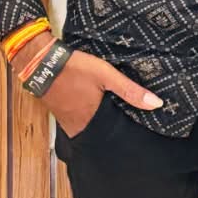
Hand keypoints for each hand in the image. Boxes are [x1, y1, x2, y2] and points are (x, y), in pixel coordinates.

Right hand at [42, 47, 163, 137]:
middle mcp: (78, 127)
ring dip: (98, 124)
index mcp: (91, 121)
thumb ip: (130, 90)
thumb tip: (156, 104)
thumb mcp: (106, 75)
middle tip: (124, 125)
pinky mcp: (60, 114)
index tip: (136, 132)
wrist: (41, 62)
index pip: (113, 135)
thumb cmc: (74, 68)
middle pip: (100, 135)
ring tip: (110, 118)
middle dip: (111, 131)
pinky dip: (86, 118)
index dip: (124, 134)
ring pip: (88, 129)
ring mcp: (66, 122)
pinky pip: (77, 122)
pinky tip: (92, 109)